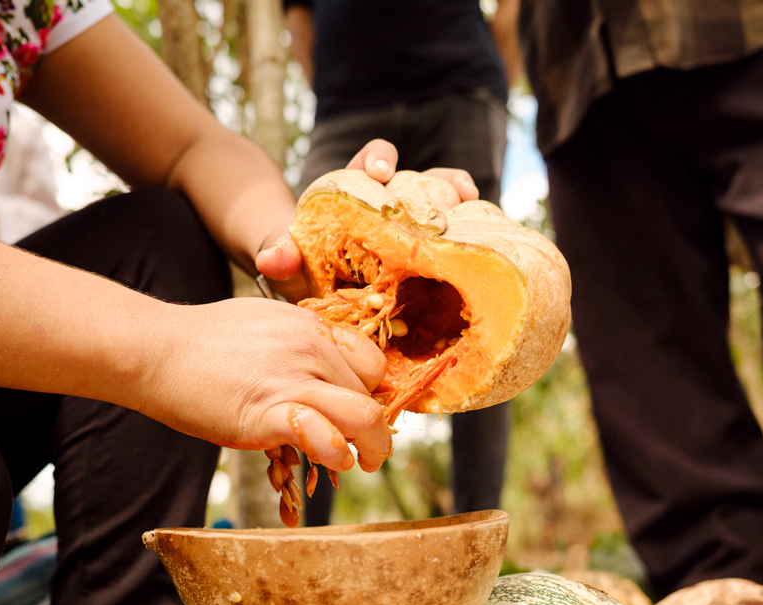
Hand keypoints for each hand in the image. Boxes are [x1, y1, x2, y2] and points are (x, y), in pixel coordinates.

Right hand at [136, 297, 390, 472]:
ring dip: (373, 447)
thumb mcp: (265, 324)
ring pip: (365, 416)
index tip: (364, 412)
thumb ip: (299, 344)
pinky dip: (336, 454)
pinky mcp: (269, 412)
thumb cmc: (202, 342)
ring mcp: (292, 379)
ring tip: (365, 462)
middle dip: (374, 425)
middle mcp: (311, 348)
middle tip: (368, 447)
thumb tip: (321, 368)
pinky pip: (323, 435)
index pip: (373, 362)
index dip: (373, 392)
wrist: (155, 349)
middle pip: (371, 393)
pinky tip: (331, 461)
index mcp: (311, 327)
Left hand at [256, 139, 482, 299]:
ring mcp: (418, 231)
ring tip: (481, 215)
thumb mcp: (287, 259)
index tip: (378, 172)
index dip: (379, 158)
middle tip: (453, 192)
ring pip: (451, 208)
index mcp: (360, 194)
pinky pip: (460, 246)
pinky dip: (476, 245)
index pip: (372, 160)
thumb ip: (279, 255)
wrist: (315, 287)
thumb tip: (271, 260)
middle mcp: (395, 204)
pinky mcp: (434, 258)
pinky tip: (491, 255)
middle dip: (442, 180)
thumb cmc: (301, 263)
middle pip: (425, 178)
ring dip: (468, 209)